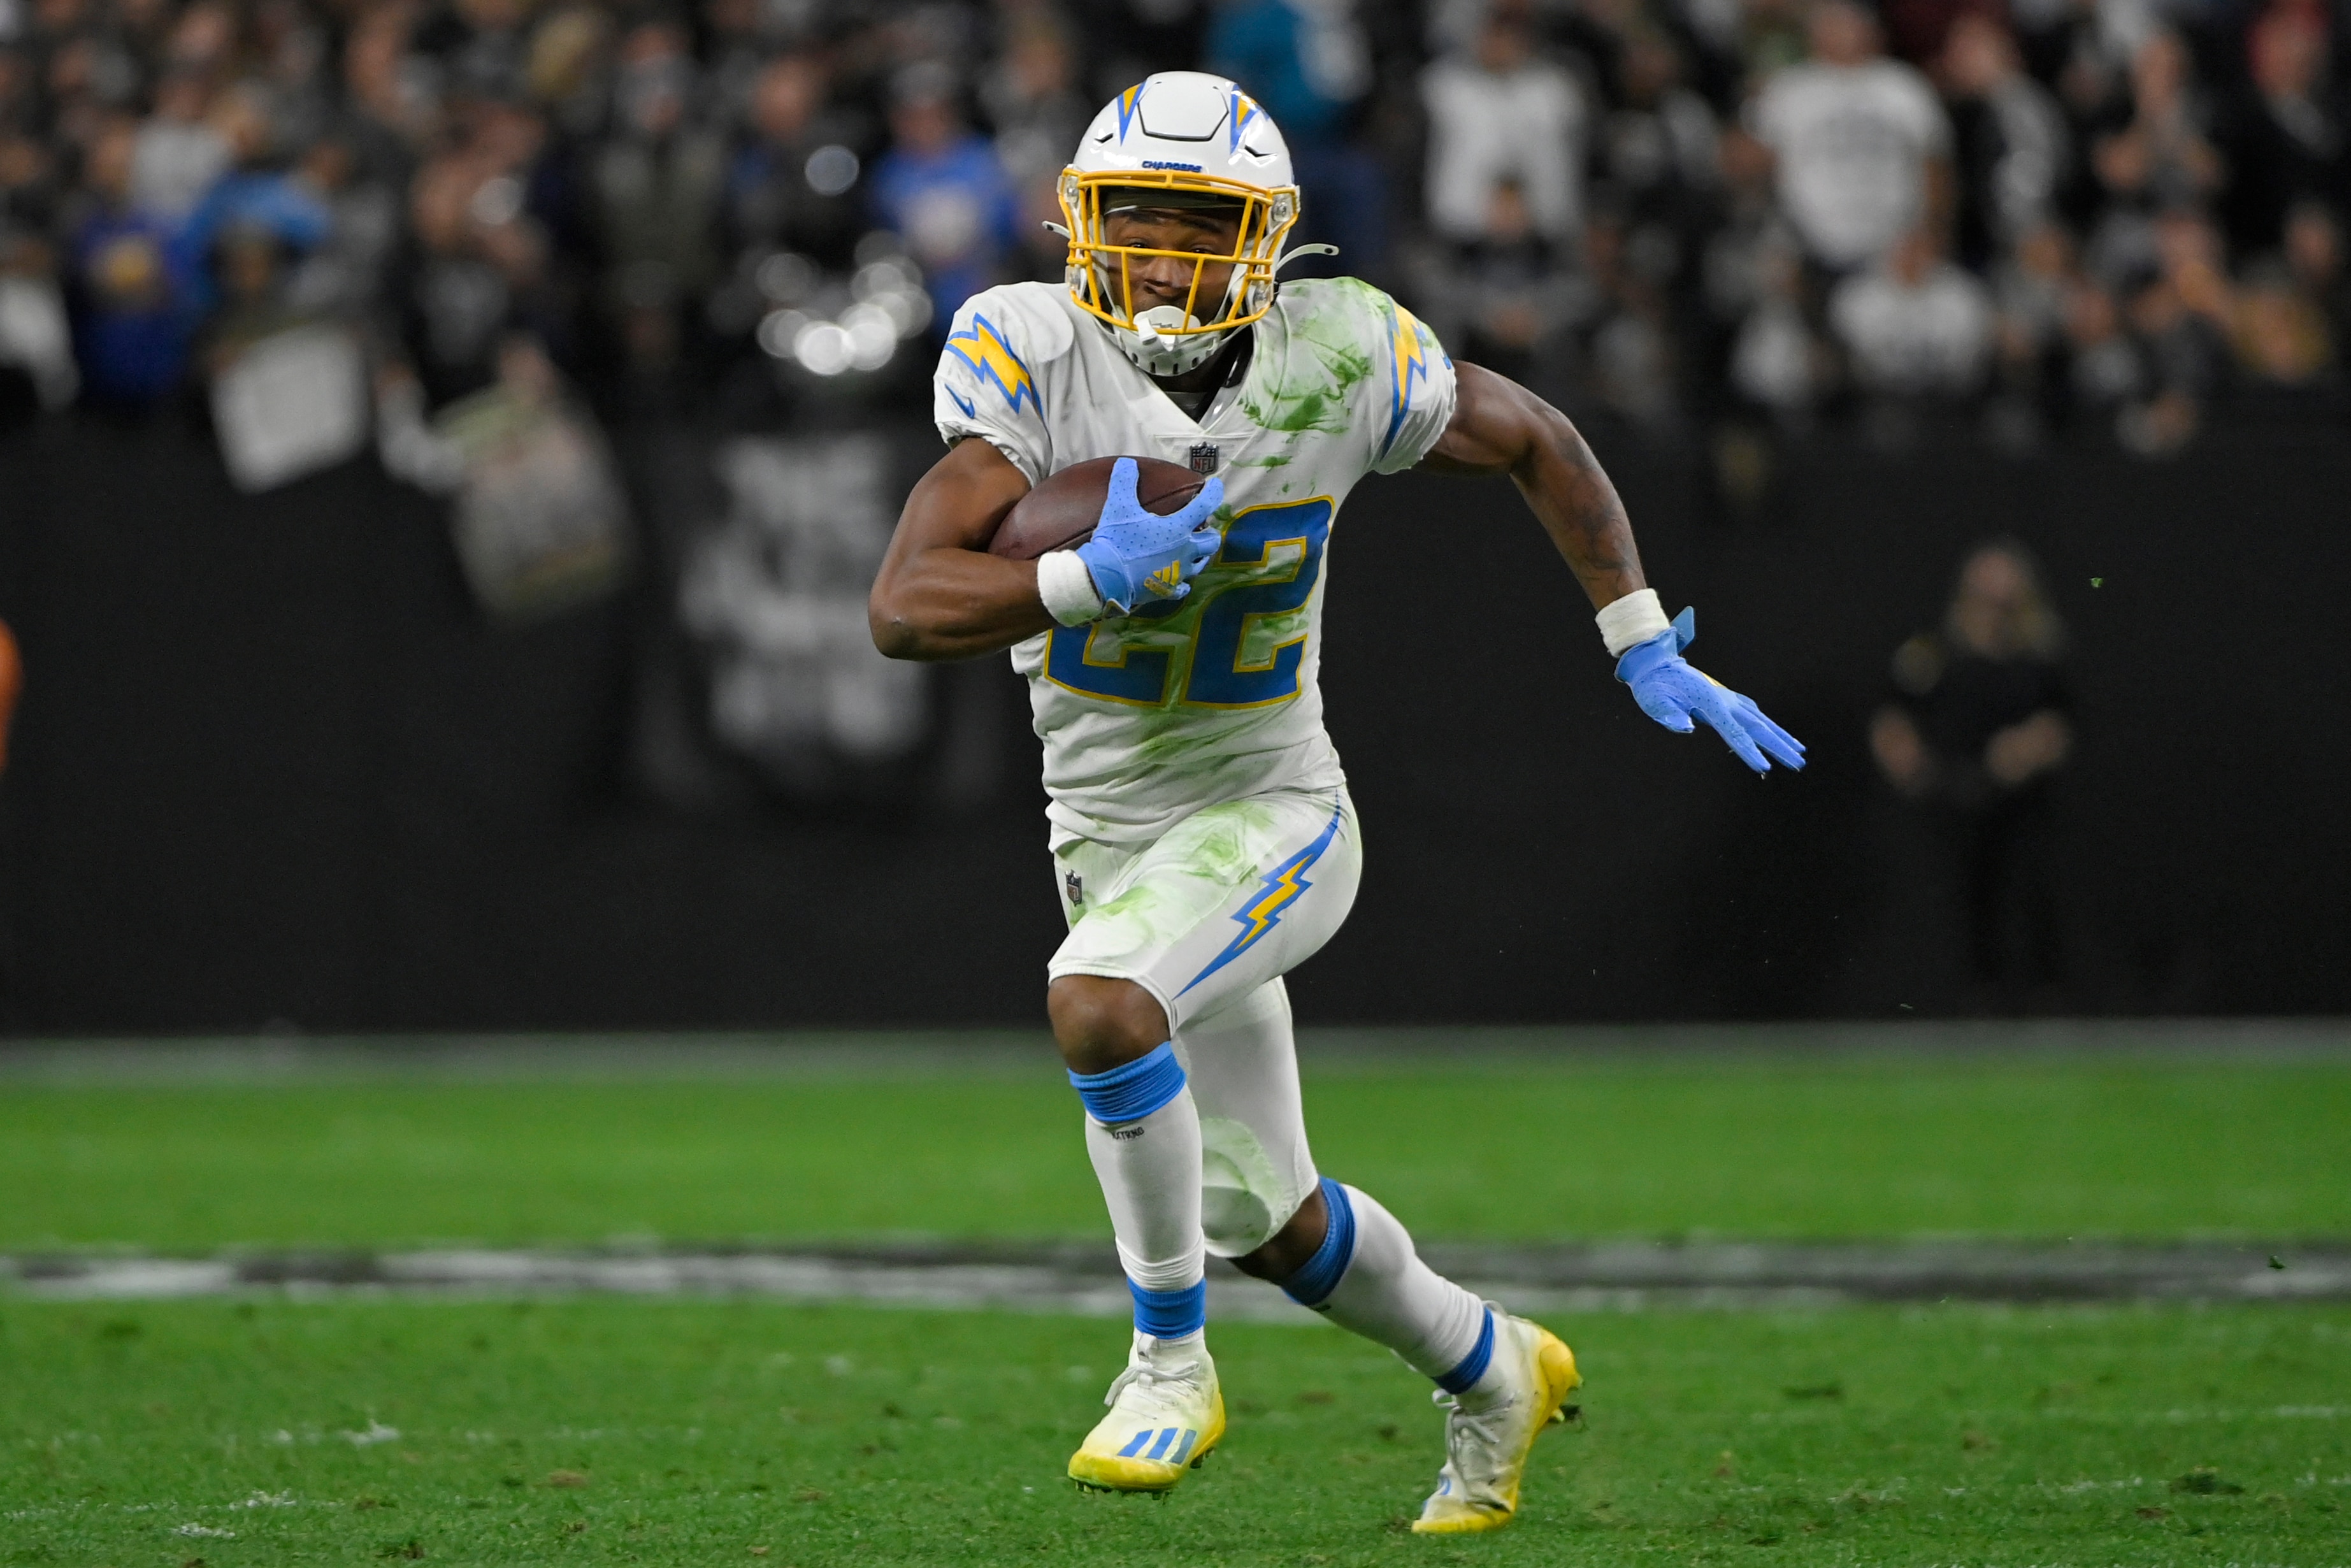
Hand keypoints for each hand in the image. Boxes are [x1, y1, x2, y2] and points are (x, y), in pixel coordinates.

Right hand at [1074, 458, 1222, 615]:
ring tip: (1195, 550)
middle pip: (1211, 541)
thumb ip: (1124, 481)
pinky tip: (1180, 581)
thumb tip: (1126, 463)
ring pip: (1201, 564)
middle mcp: (1185, 551)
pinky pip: (1183, 588)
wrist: (1106, 577)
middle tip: (1204, 527)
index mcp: (1178, 528)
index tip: (1216, 485)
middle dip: (1211, 532)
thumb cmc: (1116, 539)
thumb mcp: (1118, 505)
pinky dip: (1183, 582)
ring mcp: (1178, 573)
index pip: (1205, 506)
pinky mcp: (1169, 590)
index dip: (1213, 493)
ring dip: (1201, 555)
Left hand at [1616, 607, 1805, 774]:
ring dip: (1780, 735)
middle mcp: (1725, 700)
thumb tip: (1686, 728)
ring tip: (1798, 751)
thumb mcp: (1655, 702)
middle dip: (1779, 746)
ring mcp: (1727, 697)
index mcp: (1710, 704)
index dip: (1750, 752)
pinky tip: (1771, 730)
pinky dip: (1765, 723)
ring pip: (1760, 719)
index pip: (1735, 734)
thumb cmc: (1653, 687)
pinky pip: (1751, 712)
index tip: (1765, 768)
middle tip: (1799, 763)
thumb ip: (1670, 716)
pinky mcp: (1724, 697)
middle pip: (1758, 727)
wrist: (1656, 664)